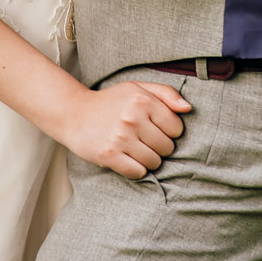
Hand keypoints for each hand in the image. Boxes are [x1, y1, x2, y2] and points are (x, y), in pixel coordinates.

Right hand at [45, 81, 190, 180]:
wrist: (74, 113)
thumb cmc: (110, 102)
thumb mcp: (137, 88)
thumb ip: (166, 94)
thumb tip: (188, 108)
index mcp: (142, 99)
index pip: (177, 128)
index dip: (169, 130)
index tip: (156, 128)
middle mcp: (132, 118)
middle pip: (167, 147)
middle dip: (159, 146)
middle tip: (144, 140)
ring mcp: (120, 138)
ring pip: (154, 162)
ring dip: (149, 159)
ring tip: (136, 150)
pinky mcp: (109, 155)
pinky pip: (138, 172)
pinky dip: (136, 170)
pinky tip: (128, 159)